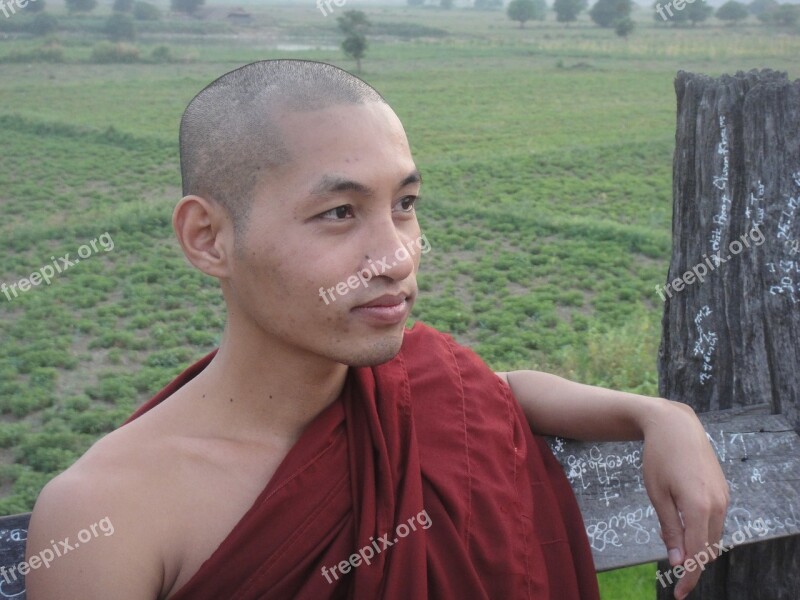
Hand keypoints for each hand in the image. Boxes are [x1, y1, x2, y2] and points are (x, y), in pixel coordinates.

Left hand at [641, 400, 728, 598]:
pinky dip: (702, 529)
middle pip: (708, 548)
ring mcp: (724, 497)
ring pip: (713, 535)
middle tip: (672, 571)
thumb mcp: (657, 494)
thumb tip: (679, 562)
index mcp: (699, 507)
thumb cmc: (658, 458)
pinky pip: (715, 520)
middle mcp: (718, 504)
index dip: (689, 577)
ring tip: (675, 542)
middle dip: (692, 562)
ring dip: (698, 546)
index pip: (698, 554)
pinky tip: (684, 524)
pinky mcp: (723, 490)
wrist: (675, 425)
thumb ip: (670, 529)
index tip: (679, 594)